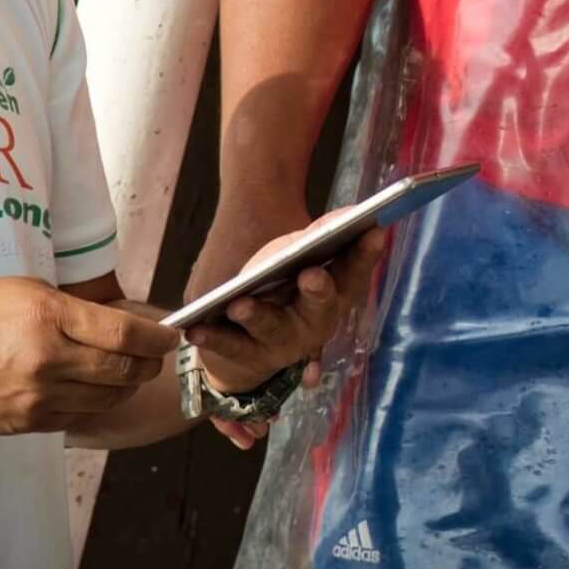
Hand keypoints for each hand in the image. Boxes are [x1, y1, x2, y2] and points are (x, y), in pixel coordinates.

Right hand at [0, 277, 179, 436]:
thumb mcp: (26, 291)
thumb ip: (75, 307)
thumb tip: (124, 322)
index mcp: (49, 316)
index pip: (124, 333)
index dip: (158, 337)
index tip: (171, 335)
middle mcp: (48, 358)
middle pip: (124, 370)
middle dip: (149, 364)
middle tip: (155, 357)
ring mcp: (39, 396)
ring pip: (109, 398)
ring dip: (128, 387)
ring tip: (130, 374)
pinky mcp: (30, 423)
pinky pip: (83, 417)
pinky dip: (99, 404)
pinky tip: (97, 392)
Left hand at [184, 217, 384, 448]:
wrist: (251, 348)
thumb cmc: (283, 287)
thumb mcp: (300, 257)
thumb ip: (322, 236)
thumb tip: (351, 213)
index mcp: (335, 296)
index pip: (355, 273)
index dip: (366, 254)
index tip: (375, 231)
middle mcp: (314, 324)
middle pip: (320, 307)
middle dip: (318, 291)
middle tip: (312, 275)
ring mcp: (280, 343)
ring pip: (272, 329)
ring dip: (258, 316)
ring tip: (240, 305)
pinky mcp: (244, 355)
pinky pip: (228, 346)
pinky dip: (212, 337)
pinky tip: (193, 327)